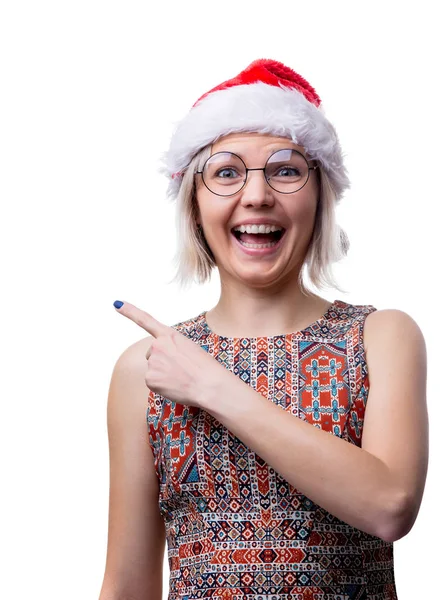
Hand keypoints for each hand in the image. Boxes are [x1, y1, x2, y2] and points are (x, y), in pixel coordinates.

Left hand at [113, 301, 229, 407]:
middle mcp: (157, 346)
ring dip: (163, 373)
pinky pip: (153, 381)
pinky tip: (174, 385)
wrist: (209, 385)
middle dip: (162, 360)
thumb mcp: (189, 348)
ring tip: (180, 377)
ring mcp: (152, 362)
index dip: (129, 311)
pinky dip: (162, 385)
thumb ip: (171, 347)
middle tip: (180, 368)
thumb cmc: (204, 368)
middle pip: (152, 353)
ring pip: (153, 368)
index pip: (145, 320)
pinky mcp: (150, 378)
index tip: (116, 304)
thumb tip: (157, 361)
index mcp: (169, 335)